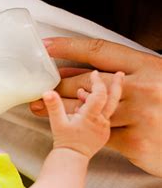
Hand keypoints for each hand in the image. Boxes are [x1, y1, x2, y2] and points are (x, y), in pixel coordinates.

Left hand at [31, 38, 161, 176]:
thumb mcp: (154, 79)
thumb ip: (123, 75)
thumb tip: (79, 72)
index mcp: (148, 66)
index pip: (99, 50)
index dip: (69, 47)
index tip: (46, 46)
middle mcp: (144, 88)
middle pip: (87, 82)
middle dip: (58, 85)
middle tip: (39, 87)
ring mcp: (140, 115)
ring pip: (87, 110)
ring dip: (60, 109)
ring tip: (38, 107)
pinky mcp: (136, 142)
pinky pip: (101, 134)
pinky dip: (83, 130)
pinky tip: (68, 128)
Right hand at [44, 70, 123, 158]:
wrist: (72, 158)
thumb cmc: (65, 141)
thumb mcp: (57, 122)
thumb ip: (54, 105)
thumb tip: (47, 92)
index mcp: (91, 117)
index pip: (99, 95)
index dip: (97, 82)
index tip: (93, 73)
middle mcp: (101, 121)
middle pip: (113, 99)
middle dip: (116, 85)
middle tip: (119, 73)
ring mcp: (104, 127)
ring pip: (107, 107)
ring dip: (99, 97)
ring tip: (82, 93)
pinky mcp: (104, 132)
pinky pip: (103, 116)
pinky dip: (96, 108)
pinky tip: (83, 107)